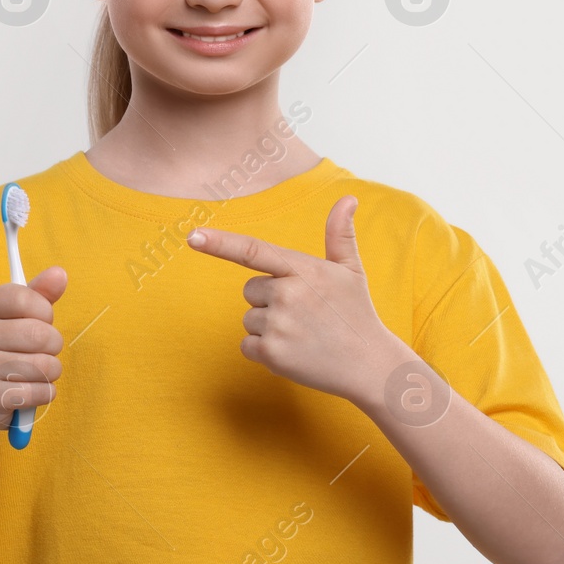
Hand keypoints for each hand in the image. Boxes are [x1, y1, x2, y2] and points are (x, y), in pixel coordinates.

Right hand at [0, 266, 66, 430]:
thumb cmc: (6, 346)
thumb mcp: (18, 315)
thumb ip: (40, 293)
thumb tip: (60, 274)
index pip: (25, 298)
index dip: (44, 311)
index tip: (41, 319)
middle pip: (39, 334)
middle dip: (53, 344)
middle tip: (44, 350)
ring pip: (43, 366)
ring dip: (52, 370)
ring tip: (38, 370)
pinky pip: (38, 391)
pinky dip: (46, 392)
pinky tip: (33, 389)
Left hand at [187, 196, 410, 403]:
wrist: (370, 366)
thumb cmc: (357, 314)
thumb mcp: (351, 270)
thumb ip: (340, 234)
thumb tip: (349, 198)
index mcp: (303, 269)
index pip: (253, 251)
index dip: (220, 243)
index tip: (193, 236)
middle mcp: (287, 294)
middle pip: (250, 290)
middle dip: (269, 301)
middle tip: (303, 315)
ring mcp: (277, 325)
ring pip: (248, 318)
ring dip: (267, 328)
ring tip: (302, 335)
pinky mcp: (271, 353)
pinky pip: (247, 345)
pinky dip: (264, 351)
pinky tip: (293, 352)